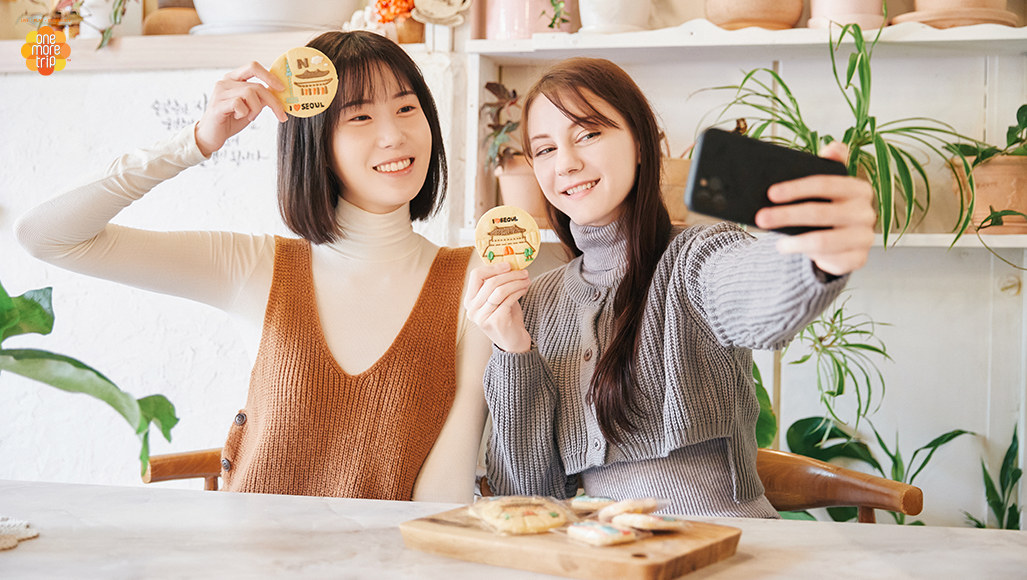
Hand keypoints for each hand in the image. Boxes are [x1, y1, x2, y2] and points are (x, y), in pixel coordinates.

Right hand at [194, 62, 288, 156]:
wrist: (211, 136)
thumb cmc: (231, 120)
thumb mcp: (251, 107)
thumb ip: (262, 98)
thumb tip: (279, 92)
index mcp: (234, 78)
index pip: (253, 67)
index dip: (269, 76)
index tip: (282, 88)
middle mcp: (226, 81)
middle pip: (257, 85)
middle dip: (273, 102)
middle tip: (281, 115)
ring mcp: (220, 92)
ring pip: (250, 93)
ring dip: (255, 110)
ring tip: (249, 117)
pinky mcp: (217, 104)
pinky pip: (239, 104)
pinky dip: (244, 113)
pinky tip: (236, 117)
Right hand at [464, 262, 532, 352]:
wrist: (514, 343)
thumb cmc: (507, 318)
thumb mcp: (499, 299)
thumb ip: (499, 284)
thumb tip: (509, 264)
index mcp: (469, 301)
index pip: (476, 275)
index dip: (493, 268)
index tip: (509, 265)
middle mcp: (472, 310)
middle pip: (490, 282)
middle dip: (510, 275)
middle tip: (524, 272)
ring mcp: (482, 317)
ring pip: (500, 290)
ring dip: (516, 282)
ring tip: (527, 280)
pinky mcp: (495, 321)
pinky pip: (508, 299)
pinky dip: (519, 291)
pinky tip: (525, 289)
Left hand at [754, 142, 875, 275]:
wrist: (843, 242)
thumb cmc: (829, 209)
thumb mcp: (827, 188)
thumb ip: (829, 167)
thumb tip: (833, 147)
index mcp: (858, 189)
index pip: (825, 183)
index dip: (796, 188)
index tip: (771, 193)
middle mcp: (865, 212)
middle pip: (819, 212)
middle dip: (786, 215)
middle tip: (762, 217)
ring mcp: (864, 237)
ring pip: (823, 240)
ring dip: (794, 242)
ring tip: (777, 243)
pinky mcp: (858, 258)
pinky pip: (830, 260)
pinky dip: (809, 256)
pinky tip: (795, 251)